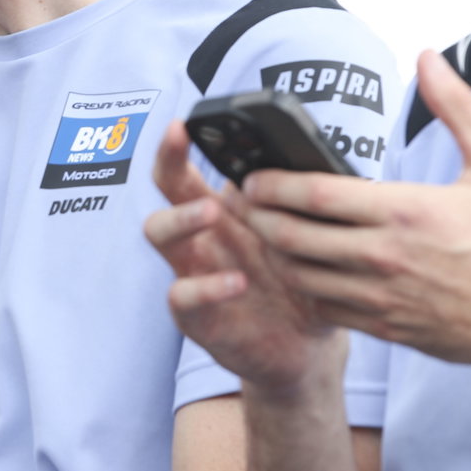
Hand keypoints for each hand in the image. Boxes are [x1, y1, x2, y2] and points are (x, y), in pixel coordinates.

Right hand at [145, 120, 343, 392]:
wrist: (305, 346)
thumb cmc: (301, 282)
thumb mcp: (303, 238)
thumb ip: (298, 204)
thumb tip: (310, 161)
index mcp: (222, 211)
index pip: (190, 168)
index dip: (177, 145)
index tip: (182, 124)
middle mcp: (200, 236)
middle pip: (165, 191)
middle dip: (168, 165)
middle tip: (185, 149)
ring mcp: (192, 272)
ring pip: (160, 234)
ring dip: (181, 219)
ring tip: (210, 213)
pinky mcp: (196, 315)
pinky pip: (182, 295)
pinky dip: (205, 286)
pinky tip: (236, 282)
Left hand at [237, 50, 470, 392]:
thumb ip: (455, 107)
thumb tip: (427, 57)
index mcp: (405, 211)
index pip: (314, 195)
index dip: (271, 185)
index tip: (249, 176)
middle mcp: (384, 257)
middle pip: (292, 237)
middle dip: (255, 218)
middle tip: (237, 203)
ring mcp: (382, 297)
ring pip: (300, 276)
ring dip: (272, 254)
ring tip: (259, 232)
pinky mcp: (386, 327)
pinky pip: (324, 307)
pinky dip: (303, 288)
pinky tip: (298, 269)